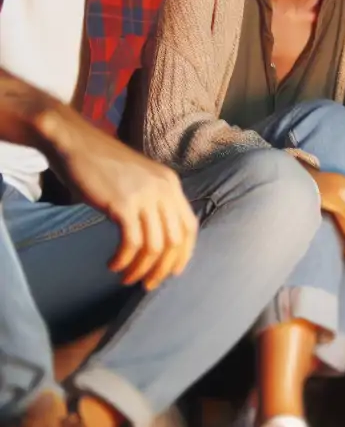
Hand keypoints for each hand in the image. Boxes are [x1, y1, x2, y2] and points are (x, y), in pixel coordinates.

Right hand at [46, 111, 197, 290]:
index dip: (184, 253)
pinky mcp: (122, 203)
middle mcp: (164, 189)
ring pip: (155, 246)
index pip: (190, 226)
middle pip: (175, 241)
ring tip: (126, 278)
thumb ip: (152, 202)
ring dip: (141, 269)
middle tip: (147, 284)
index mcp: (170, 184)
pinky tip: (112, 264)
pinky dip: (124, 259)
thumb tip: (158, 239)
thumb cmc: (100, 165)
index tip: (172, 272)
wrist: (72, 142)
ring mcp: (144, 195)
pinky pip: (132, 242)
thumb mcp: (138, 180)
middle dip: (163, 268)